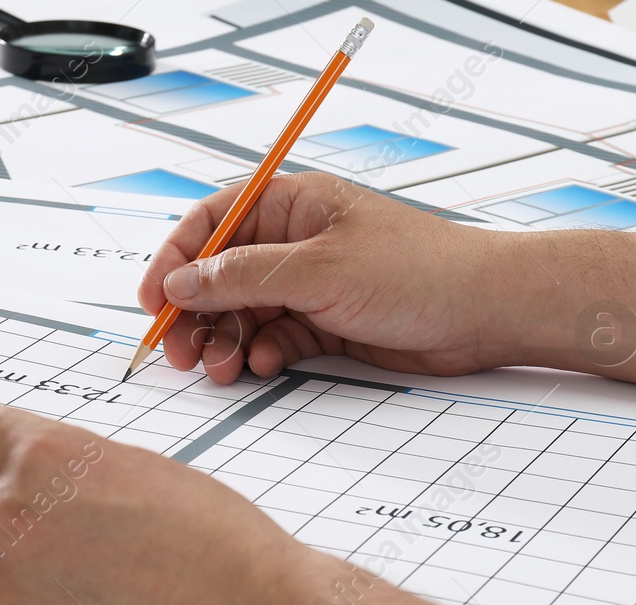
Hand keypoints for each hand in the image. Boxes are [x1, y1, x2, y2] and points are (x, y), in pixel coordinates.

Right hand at [138, 172, 516, 383]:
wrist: (483, 312)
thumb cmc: (418, 270)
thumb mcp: (320, 269)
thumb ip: (244, 277)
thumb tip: (183, 283)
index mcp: (292, 204)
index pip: (211, 222)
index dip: (176, 260)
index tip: (153, 301)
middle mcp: (297, 241)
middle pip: (221, 274)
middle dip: (196, 313)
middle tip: (180, 352)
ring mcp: (312, 284)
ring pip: (246, 313)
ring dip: (227, 341)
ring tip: (222, 368)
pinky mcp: (329, 323)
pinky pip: (277, 338)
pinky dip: (264, 354)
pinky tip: (266, 366)